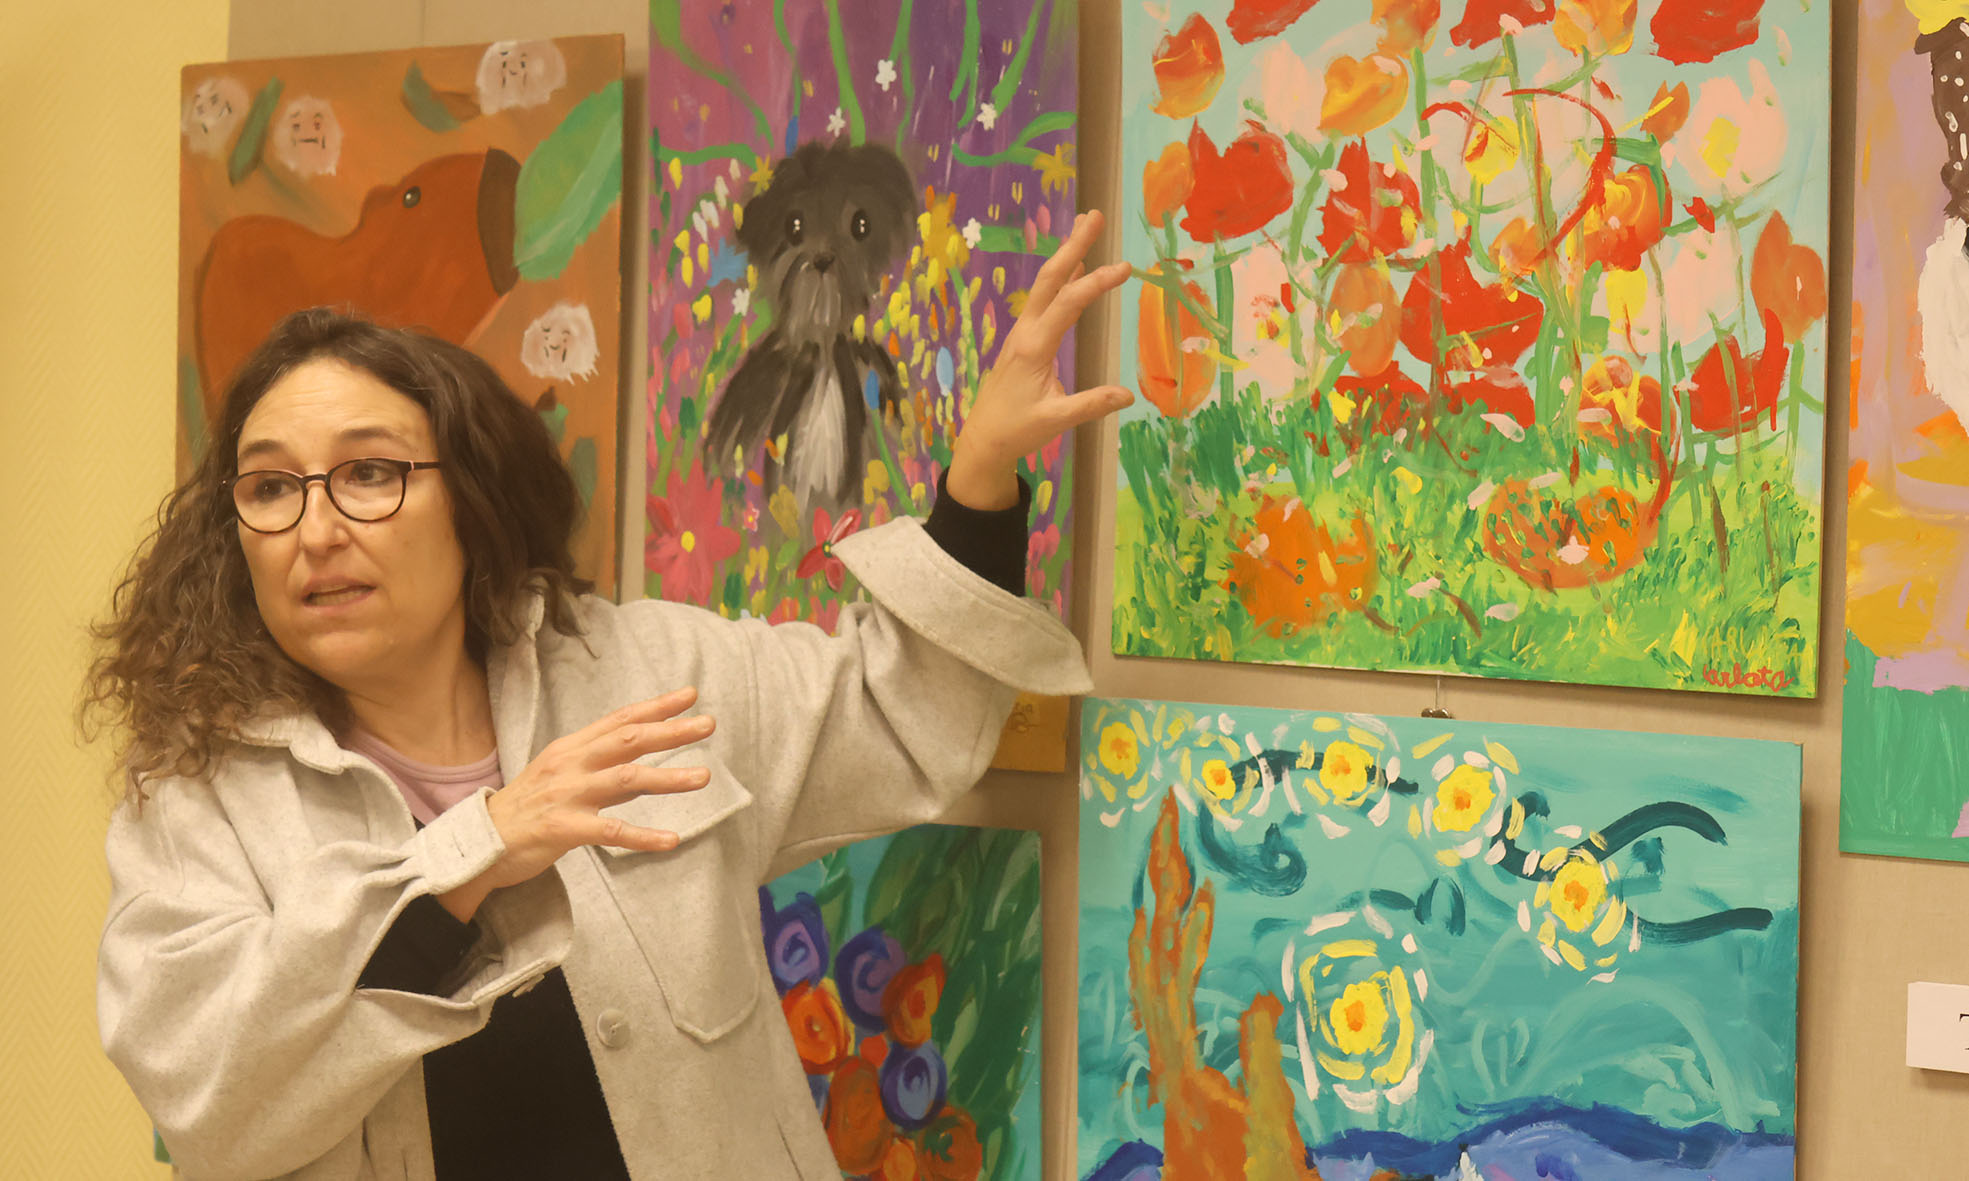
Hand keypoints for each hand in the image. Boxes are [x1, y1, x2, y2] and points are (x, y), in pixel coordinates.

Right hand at [438, 687, 713, 919]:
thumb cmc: (527, 809)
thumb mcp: (561, 774)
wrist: (479, 842)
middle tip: (709, 724)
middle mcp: (570, 764)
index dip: (655, 707)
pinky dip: (643, 836)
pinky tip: (671, 840)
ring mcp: (566, 795)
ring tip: (704, 777)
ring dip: (668, 777)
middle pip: (627, 740)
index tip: (690, 695)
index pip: (619, 719)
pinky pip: (610, 831)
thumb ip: (600, 765)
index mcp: (571, 748)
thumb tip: (642, 755)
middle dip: (670, 731)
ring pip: (625, 780)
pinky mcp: (562, 828)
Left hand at [946, 209, 1135, 509]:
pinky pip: (1044, 300)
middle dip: (1073, 246)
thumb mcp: (1054, 421)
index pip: (1068, 305)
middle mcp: (1026, 333)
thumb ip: (1090, 405)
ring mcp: (1022, 334)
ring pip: (1045, 286)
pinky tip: (1074, 268)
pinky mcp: (1024, 340)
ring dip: (1067, 255)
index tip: (1125, 267)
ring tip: (1086, 227)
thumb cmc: (1017, 430)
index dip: (1096, 283)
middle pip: (1050, 279)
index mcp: (1033, 348)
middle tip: (1096, 215)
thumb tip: (1128, 394)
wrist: (983, 440)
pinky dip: (1062, 278)